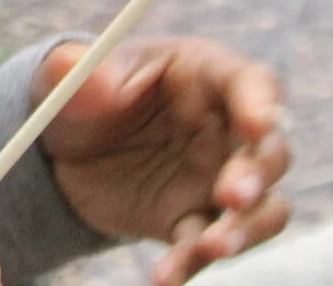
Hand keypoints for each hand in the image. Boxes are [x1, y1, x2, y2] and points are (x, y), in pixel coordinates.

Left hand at [34, 38, 291, 283]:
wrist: (63, 151)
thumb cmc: (80, 95)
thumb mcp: (67, 75)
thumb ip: (72, 68)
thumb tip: (92, 78)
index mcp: (203, 75)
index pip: (253, 82)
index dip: (261, 103)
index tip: (258, 125)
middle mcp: (224, 129)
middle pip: (270, 152)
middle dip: (258, 175)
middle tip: (232, 196)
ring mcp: (216, 179)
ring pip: (262, 208)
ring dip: (247, 228)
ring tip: (213, 246)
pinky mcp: (193, 220)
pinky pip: (206, 244)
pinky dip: (190, 262)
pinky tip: (165, 276)